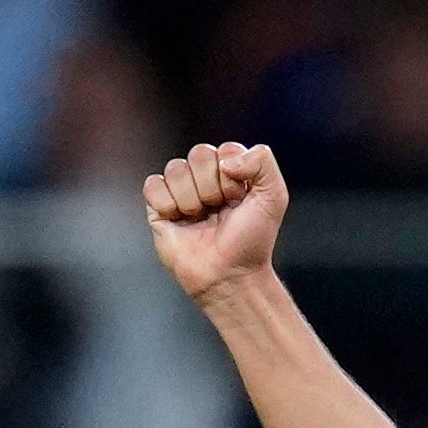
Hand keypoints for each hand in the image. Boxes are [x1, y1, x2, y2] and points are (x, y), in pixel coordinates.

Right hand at [143, 140, 287, 302]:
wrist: (229, 277)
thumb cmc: (252, 242)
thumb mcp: (274, 196)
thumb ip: (262, 160)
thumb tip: (224, 160)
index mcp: (232, 172)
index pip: (225, 150)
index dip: (232, 177)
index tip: (239, 200)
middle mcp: (205, 178)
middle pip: (199, 154)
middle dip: (211, 186)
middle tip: (218, 211)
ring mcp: (181, 193)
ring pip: (176, 168)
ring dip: (191, 198)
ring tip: (199, 219)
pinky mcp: (159, 209)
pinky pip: (153, 185)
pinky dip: (166, 203)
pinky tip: (178, 220)